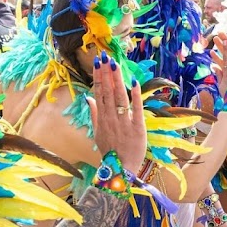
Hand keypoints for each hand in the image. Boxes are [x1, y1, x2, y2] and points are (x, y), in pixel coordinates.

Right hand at [89, 53, 146, 171]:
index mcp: (102, 118)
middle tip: (105, 57)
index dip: (98, 77)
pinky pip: (136, 110)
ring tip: (116, 64)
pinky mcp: (138, 128)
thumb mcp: (97, 133)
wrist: (120, 169)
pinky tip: (134, 83)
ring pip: (120, 98)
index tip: (98, 63)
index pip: (99, 93)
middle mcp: (111, 118)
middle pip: (108, 92)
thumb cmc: (110, 151)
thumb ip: (94, 114)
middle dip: (106, 73)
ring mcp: (124, 123)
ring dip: (118, 80)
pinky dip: (135, 97)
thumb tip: (88, 97)